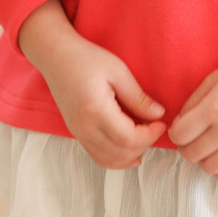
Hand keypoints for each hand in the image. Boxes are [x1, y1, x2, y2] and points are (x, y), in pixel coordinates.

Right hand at [38, 33, 167, 170]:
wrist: (56, 56)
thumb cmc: (86, 58)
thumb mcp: (118, 71)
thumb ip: (138, 97)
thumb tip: (159, 115)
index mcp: (95, 110)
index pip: (128, 139)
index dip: (150, 136)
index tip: (161, 123)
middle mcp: (84, 127)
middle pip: (120, 153)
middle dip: (144, 144)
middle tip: (155, 127)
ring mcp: (78, 133)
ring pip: (109, 160)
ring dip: (131, 154)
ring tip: (145, 136)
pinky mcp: (76, 133)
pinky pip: (98, 157)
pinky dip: (116, 159)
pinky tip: (131, 153)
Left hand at [167, 37, 217, 182]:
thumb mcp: (212, 79)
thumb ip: (191, 104)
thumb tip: (177, 127)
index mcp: (215, 107)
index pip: (179, 135)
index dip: (175, 132)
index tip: (180, 127)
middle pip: (192, 154)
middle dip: (185, 146)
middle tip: (191, 137)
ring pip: (209, 168)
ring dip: (203, 159)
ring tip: (207, 146)